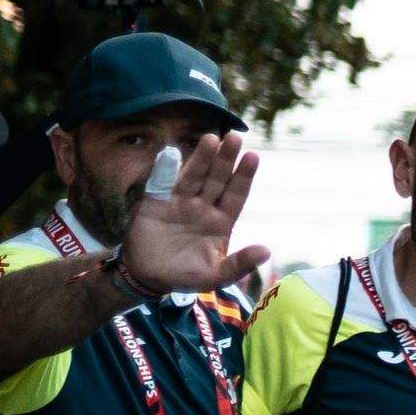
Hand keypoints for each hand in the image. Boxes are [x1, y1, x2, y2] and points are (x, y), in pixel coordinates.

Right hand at [124, 139, 272, 297]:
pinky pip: (163, 182)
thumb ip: (239, 264)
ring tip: (211, 138)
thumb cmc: (185, 277)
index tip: (253, 156)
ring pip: (194, 176)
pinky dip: (167, 168)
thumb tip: (267, 251)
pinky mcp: (157, 202)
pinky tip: (172, 152)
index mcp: (221, 222)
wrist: (148, 277)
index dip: (244, 176)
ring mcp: (180, 202)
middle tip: (235, 137)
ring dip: (202, 158)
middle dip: (226, 159)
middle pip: (218, 179)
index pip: (236, 194)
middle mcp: (203, 207)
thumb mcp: (216, 276)